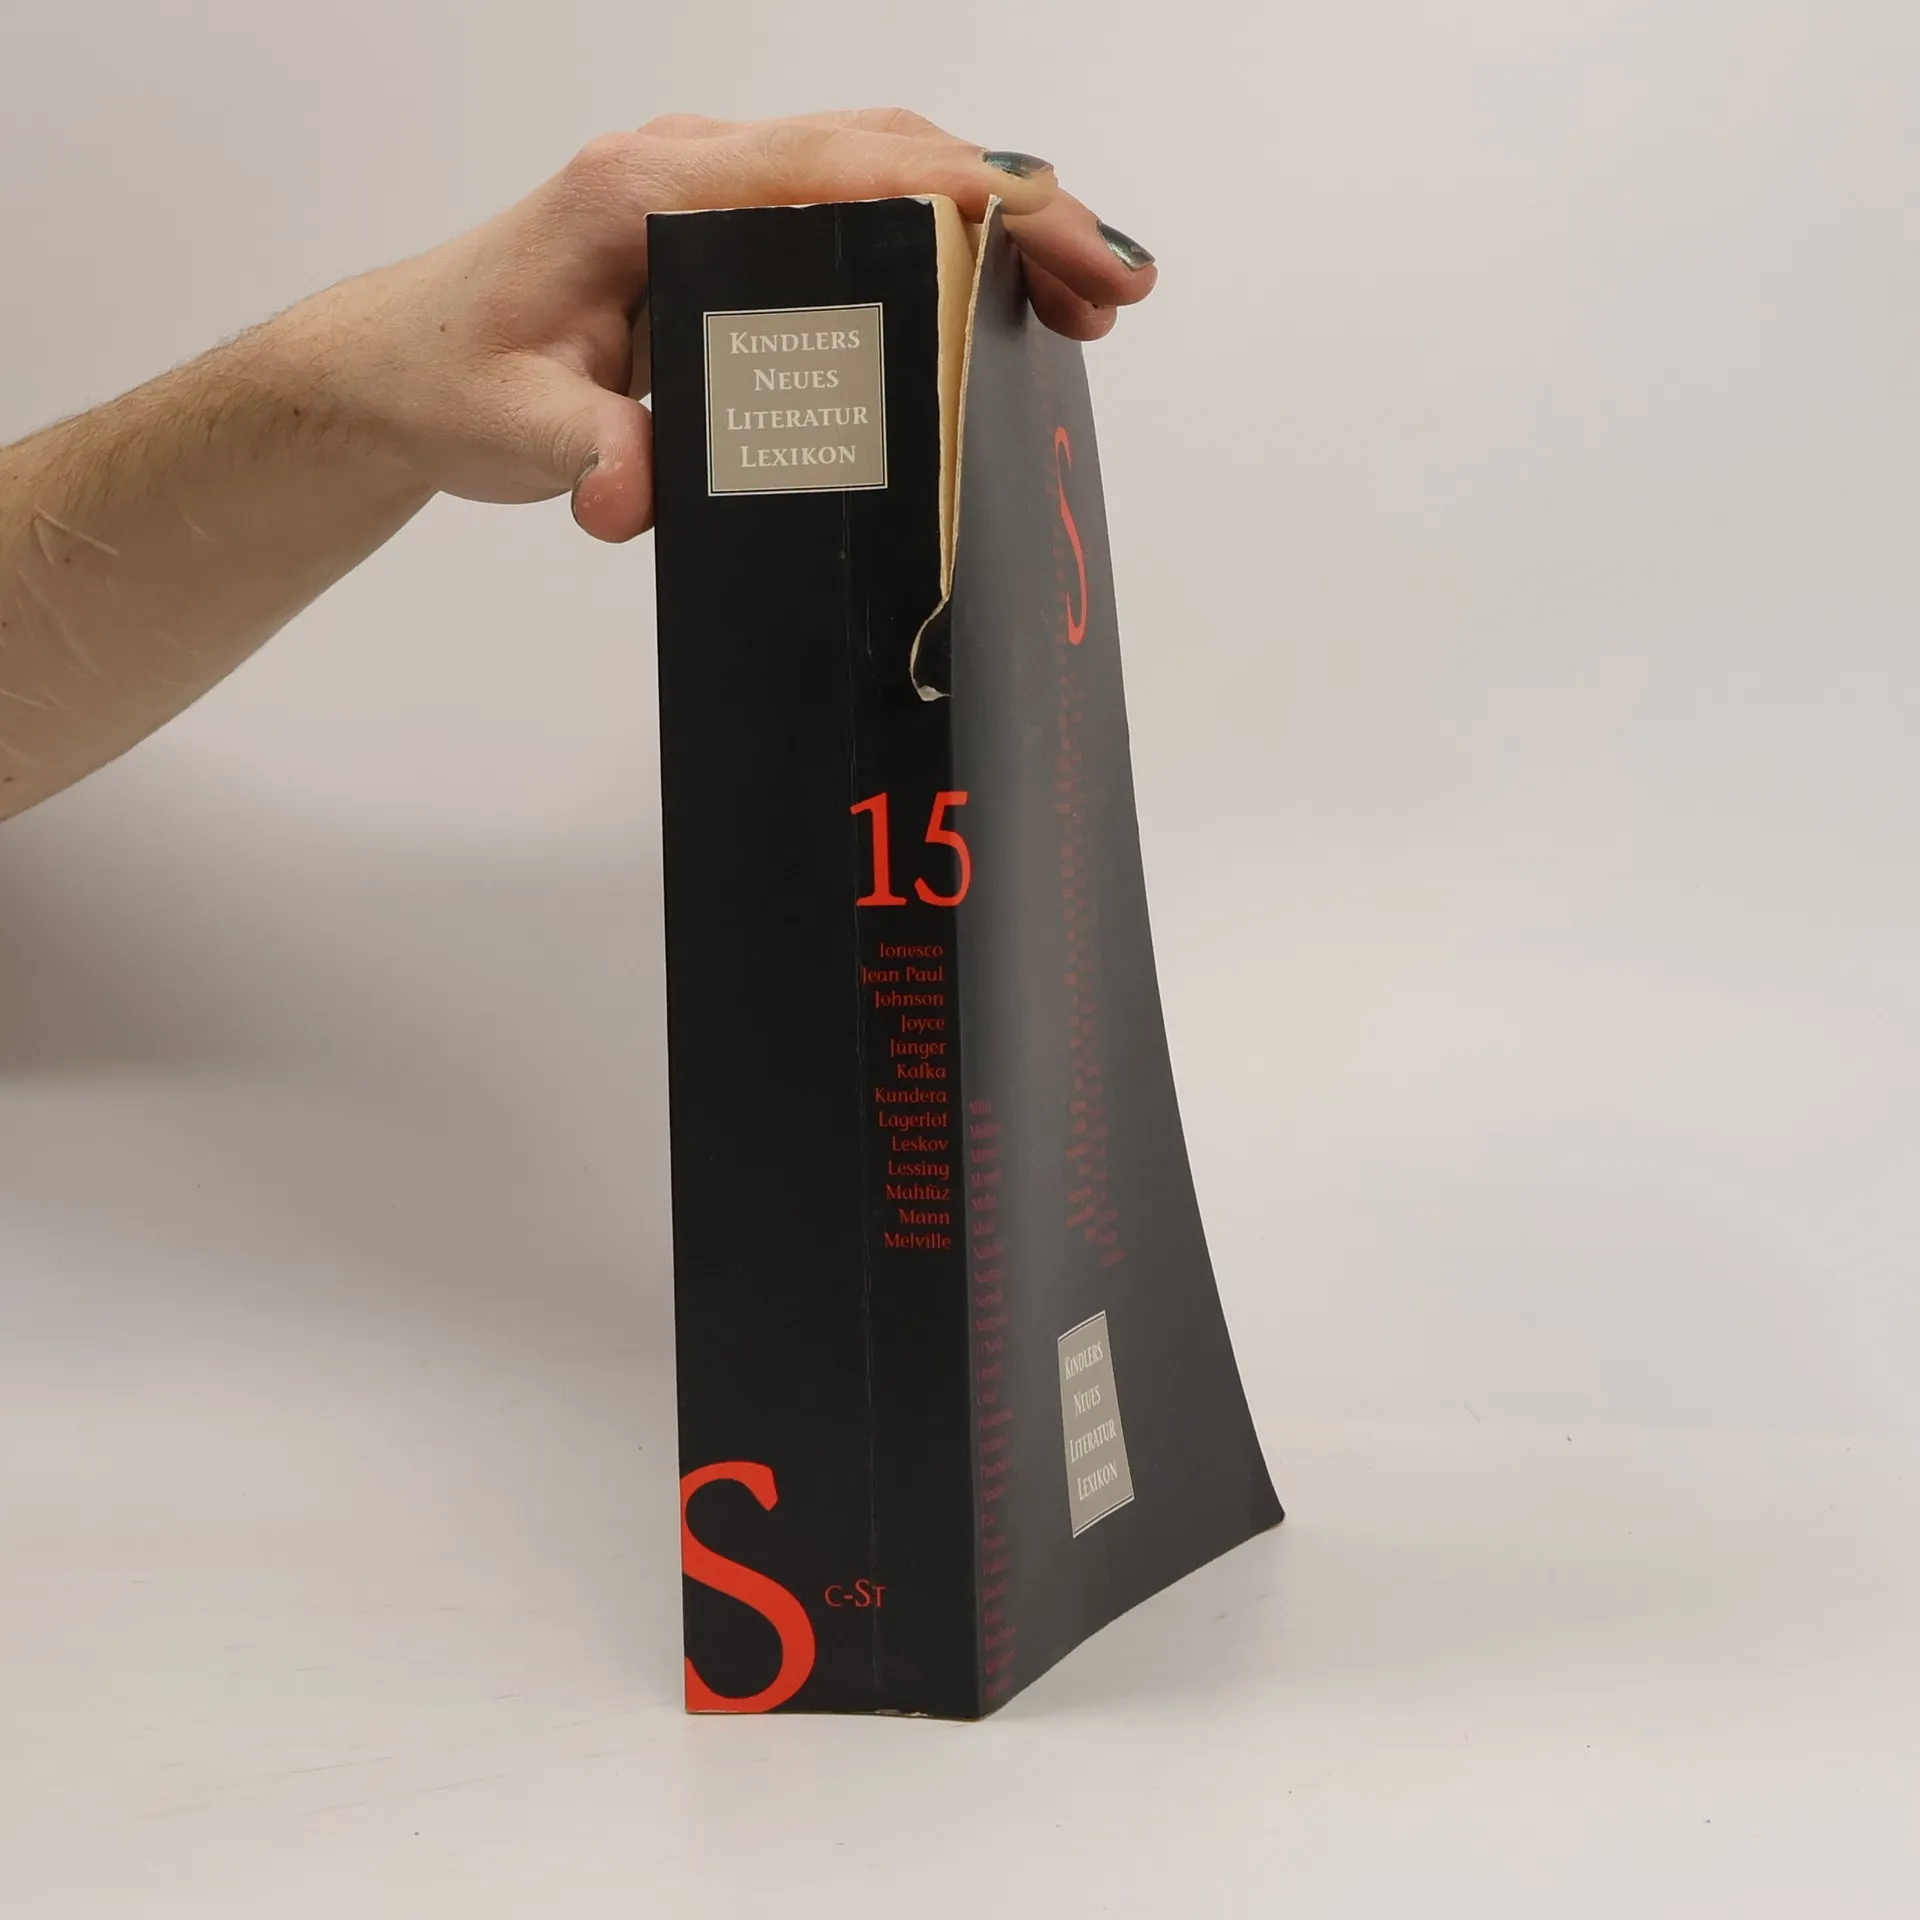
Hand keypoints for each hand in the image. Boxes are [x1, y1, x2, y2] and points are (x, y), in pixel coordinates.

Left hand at [284, 109, 1157, 544]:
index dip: (971, 201)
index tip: (1064, 249)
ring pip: (883, 170)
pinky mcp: (723, 233)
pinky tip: (984, 301)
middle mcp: (694, 169)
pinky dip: (937, 242)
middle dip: (1019, 208)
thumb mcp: (509, 427)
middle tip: (1115, 289)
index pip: (848, 168)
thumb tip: (632, 495)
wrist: (398, 365)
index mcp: (654, 189)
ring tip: (1085, 300)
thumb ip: (583, 452)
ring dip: (991, 221)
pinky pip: (852, 210)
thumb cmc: (450, 377)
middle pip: (892, 152)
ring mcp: (712, 192)